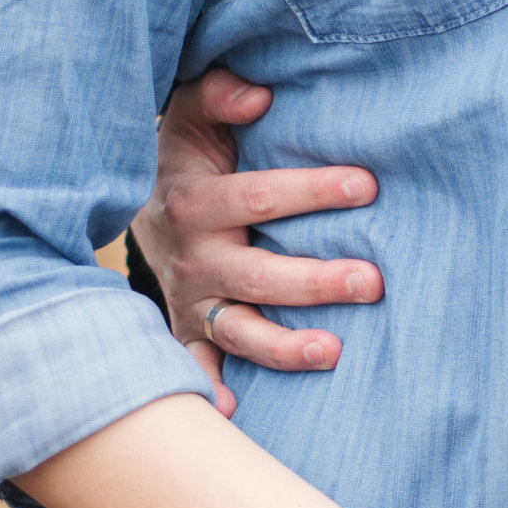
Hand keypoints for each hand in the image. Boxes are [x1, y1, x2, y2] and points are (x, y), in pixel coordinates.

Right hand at [134, 67, 383, 414]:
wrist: (134, 205)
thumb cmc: (190, 154)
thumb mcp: (194, 115)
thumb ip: (220, 94)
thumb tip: (258, 96)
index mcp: (194, 201)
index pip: (256, 197)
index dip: (309, 190)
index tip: (366, 185)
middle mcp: (192, 258)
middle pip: (256, 275)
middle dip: (315, 279)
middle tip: (373, 280)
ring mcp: (192, 302)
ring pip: (240, 330)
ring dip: (284, 346)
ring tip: (334, 352)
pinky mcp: (191, 332)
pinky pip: (199, 366)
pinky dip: (209, 390)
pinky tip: (233, 412)